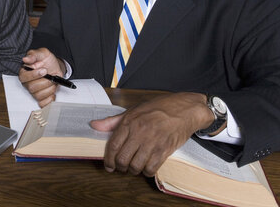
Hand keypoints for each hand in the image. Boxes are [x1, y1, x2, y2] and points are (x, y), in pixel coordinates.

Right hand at [19, 48, 66, 106]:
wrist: (55, 67)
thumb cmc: (46, 61)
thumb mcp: (42, 53)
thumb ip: (34, 55)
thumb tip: (25, 59)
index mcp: (24, 72)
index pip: (24, 77)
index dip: (34, 75)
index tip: (44, 70)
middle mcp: (27, 83)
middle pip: (32, 88)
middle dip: (45, 82)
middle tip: (51, 76)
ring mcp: (33, 91)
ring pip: (39, 95)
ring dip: (49, 89)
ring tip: (53, 82)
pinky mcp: (40, 98)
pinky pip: (43, 103)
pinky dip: (50, 99)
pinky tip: (52, 92)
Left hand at [90, 92, 212, 176]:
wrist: (184, 109)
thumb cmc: (159, 108)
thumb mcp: (134, 110)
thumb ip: (113, 121)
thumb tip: (94, 125)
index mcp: (129, 122)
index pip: (113, 146)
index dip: (108, 159)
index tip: (108, 166)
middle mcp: (139, 133)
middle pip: (122, 159)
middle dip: (120, 167)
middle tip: (121, 167)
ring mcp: (152, 143)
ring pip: (136, 166)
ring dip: (133, 170)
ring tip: (134, 166)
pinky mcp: (164, 150)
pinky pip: (151, 169)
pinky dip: (147, 172)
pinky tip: (147, 167)